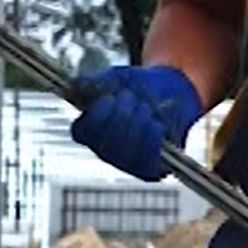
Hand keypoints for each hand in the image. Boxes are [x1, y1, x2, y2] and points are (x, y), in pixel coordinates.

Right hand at [70, 65, 203, 180]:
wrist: (172, 92)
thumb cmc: (141, 86)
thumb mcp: (118, 78)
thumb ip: (97, 82)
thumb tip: (75, 85)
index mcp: (91, 129)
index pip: (82, 132)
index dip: (96, 116)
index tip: (110, 97)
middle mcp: (105, 150)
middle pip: (105, 144)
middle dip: (121, 116)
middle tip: (132, 98)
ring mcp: (126, 163)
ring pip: (124, 154)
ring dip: (137, 126)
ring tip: (146, 108)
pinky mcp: (149, 169)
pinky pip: (146, 164)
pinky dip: (152, 141)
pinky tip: (156, 125)